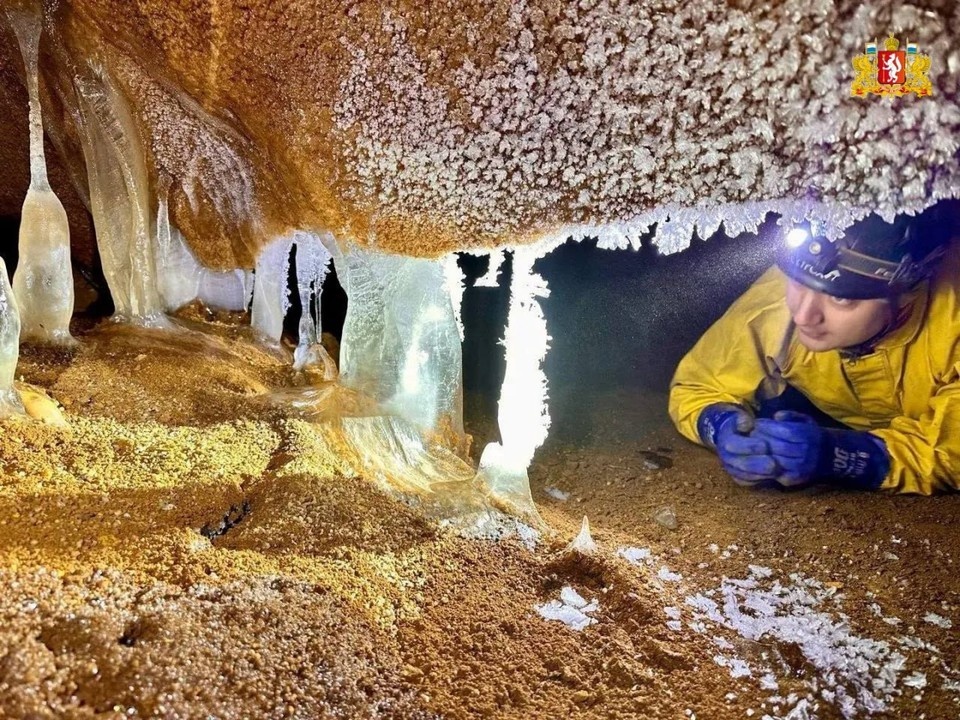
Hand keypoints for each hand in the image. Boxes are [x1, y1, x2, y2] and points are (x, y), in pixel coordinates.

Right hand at [697, 404, 778, 485]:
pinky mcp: (738, 479)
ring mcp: (732, 470)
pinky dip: (762, 481)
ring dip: (763, 475)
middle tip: (774, 464)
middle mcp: (726, 458)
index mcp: (726, 441)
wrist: (730, 439)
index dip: (750, 446)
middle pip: (741, 464)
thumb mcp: (739, 419)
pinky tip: (775, 477)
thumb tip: (748, 423)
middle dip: (759, 465)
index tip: (765, 445)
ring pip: (746, 476)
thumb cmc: (740, 427)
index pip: (735, 445)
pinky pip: (750, 483)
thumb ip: (743, 420)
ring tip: (778, 471)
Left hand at [753, 411, 889, 489]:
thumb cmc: (812, 435)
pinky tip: (755, 459)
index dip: (767, 427)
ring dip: (758, 454)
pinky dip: (762, 467)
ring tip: (750, 446)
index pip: (784, 431)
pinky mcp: (793, 480)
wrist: (831, 458)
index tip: (756, 423)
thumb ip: (791, 415)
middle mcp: (805, 452)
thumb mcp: (806, 420)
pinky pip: (774, 474)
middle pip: (777, 446)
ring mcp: (799, 468)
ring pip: (773, 460)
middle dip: (760, 439)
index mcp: (807, 436)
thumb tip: (776, 416)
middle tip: (748, 435)